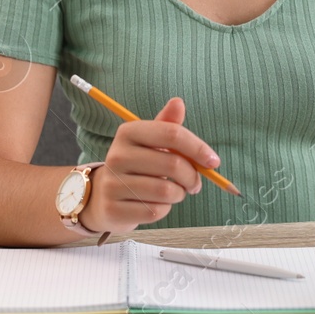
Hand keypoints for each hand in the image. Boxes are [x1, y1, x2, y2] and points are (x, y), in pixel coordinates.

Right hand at [80, 96, 219, 232]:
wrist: (101, 195)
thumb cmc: (135, 165)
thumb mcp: (149, 141)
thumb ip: (167, 125)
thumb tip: (178, 102)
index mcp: (128, 132)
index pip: (172, 134)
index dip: (198, 148)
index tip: (213, 161)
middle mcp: (117, 155)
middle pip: (173, 164)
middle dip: (193, 176)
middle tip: (195, 183)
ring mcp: (113, 183)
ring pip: (166, 191)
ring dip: (179, 194)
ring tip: (175, 192)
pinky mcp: (114, 209)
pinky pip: (155, 211)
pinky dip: (164, 209)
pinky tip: (157, 204)